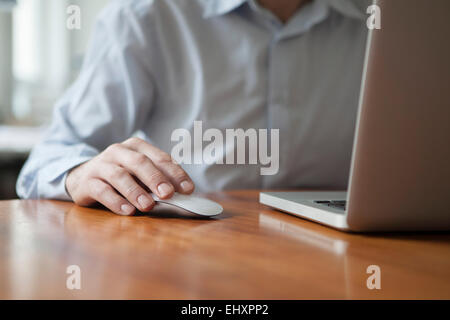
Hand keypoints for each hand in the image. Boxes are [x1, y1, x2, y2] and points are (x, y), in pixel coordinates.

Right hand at [65, 137, 194, 214]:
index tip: (188, 189)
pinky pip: (102, 191)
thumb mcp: (140, 172)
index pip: (160, 158)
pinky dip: (116, 202)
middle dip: (155, 178)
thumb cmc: (121, 175)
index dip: (175, 173)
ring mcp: (101, 166)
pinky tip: (128, 211)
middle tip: (168, 194)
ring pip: (119, 176)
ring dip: (136, 192)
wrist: (82, 177)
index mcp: (136, 146)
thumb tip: (184, 193)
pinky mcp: (87, 182)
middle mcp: (118, 152)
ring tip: (148, 206)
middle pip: (139, 162)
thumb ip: (159, 178)